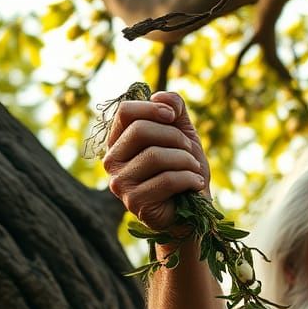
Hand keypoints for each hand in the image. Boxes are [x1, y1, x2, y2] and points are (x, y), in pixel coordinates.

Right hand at [103, 91, 209, 233]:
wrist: (194, 213)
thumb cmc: (185, 172)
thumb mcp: (184, 134)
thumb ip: (174, 110)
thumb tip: (161, 96)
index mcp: (118, 141)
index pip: (126, 112)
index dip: (152, 109)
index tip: (173, 117)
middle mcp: (112, 161)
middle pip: (139, 130)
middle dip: (174, 137)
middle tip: (189, 151)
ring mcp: (119, 183)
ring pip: (154, 155)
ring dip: (185, 160)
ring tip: (195, 170)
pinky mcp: (134, 201)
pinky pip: (166, 180)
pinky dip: (189, 179)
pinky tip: (196, 184)